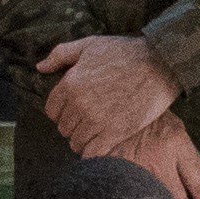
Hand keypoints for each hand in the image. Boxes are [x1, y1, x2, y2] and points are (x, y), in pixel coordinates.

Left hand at [34, 34, 181, 158]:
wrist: (160, 64)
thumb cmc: (125, 52)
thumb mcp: (90, 44)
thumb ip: (61, 55)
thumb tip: (40, 67)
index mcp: (70, 84)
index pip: (51, 110)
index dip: (61, 111)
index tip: (73, 109)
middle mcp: (79, 105)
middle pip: (63, 128)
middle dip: (73, 125)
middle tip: (87, 120)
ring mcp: (96, 121)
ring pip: (76, 142)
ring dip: (83, 140)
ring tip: (95, 132)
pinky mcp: (114, 133)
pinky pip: (92, 154)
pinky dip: (93, 153)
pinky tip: (102, 144)